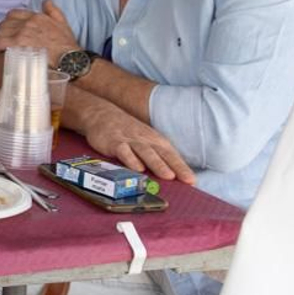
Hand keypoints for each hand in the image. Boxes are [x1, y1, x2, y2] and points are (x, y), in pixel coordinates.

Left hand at [0, 0, 79, 64]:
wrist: (69, 60)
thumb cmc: (67, 45)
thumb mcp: (63, 23)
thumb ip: (53, 10)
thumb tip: (46, 0)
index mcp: (36, 17)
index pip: (14, 14)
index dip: (8, 22)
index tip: (7, 29)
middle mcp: (27, 23)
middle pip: (4, 23)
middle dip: (1, 31)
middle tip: (0, 40)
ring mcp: (22, 33)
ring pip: (0, 32)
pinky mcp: (18, 45)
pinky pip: (0, 42)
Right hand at [79, 101, 196, 184]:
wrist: (101, 114)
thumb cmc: (126, 131)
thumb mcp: (143, 140)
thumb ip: (155, 156)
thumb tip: (169, 175)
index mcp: (155, 141)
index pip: (172, 155)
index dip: (182, 168)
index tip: (192, 180)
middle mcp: (145, 140)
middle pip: (163, 154)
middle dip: (176, 167)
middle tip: (187, 179)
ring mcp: (130, 140)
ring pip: (146, 153)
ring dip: (158, 164)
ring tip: (168, 176)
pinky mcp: (114, 142)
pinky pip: (124, 151)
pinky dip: (131, 159)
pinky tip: (138, 169)